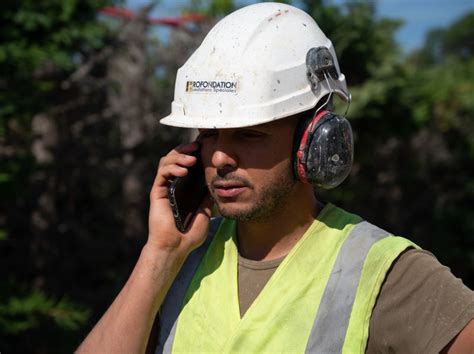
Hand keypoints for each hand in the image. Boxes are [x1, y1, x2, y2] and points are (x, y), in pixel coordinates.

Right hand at [147, 141, 212, 255]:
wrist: (176, 248)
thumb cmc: (190, 235)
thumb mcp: (205, 212)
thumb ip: (207, 198)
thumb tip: (215, 185)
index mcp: (183, 188)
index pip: (186, 164)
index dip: (193, 154)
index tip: (205, 147)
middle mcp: (172, 185)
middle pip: (175, 158)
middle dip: (185, 149)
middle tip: (197, 146)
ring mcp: (164, 188)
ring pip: (166, 161)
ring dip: (179, 156)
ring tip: (192, 159)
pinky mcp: (157, 192)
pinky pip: (162, 173)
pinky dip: (172, 168)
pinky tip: (184, 171)